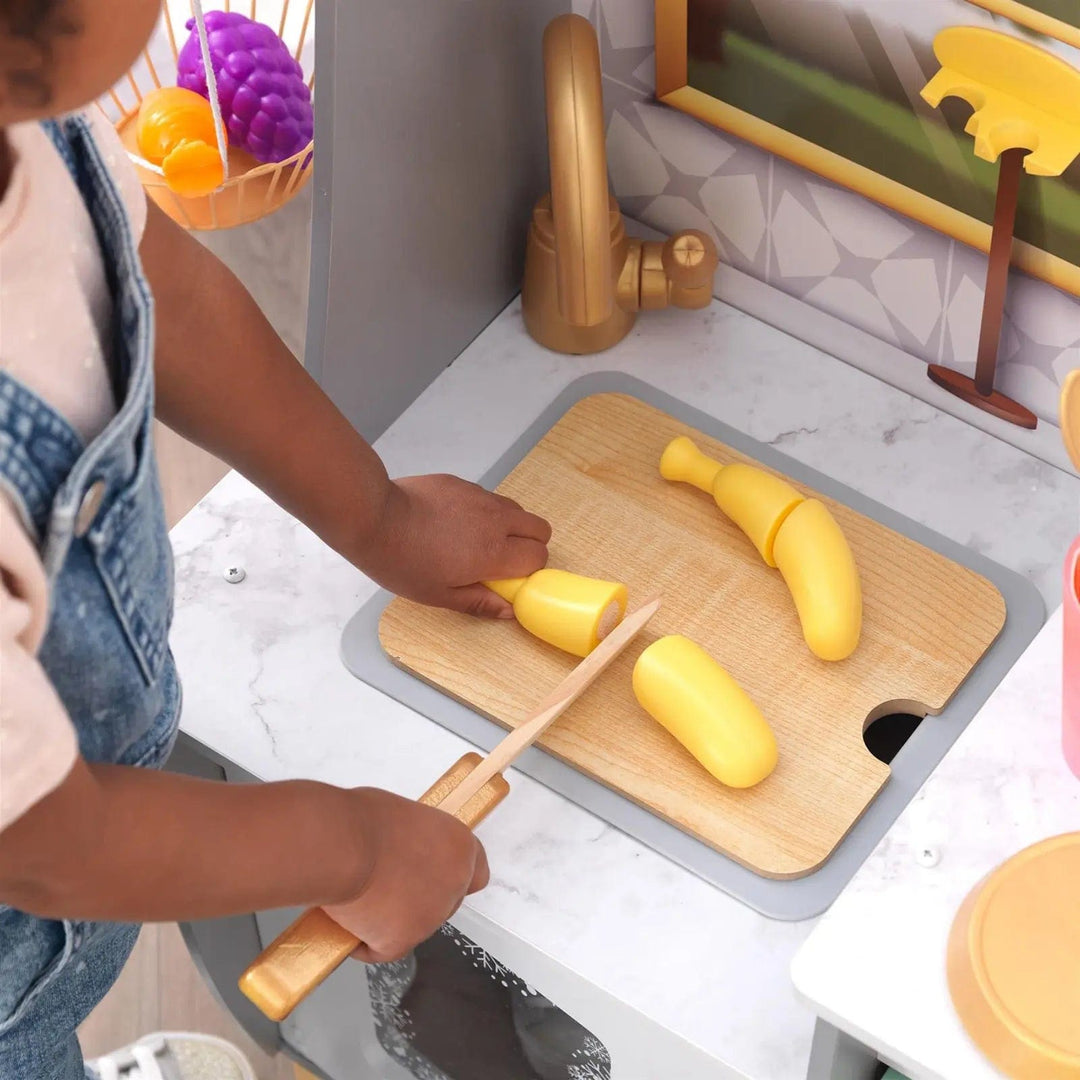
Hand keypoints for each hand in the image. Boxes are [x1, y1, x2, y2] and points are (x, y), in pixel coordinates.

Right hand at [325, 788, 488, 962]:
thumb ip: (414, 841)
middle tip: (386, 889)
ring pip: (412, 928)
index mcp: (459, 845)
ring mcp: (431, 916)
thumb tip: (398, 854)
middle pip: (443, 903)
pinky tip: (348, 921)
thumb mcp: (401, 817)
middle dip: (418, 902)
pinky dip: (364, 940)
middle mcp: (454, 882)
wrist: (343, 846)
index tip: (432, 877)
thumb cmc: (363, 821)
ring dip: (390, 920)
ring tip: (357, 898)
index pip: (475, 872)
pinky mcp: (402, 942)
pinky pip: (381, 948)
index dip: (449, 876)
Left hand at [356, 474, 551, 617]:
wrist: (374, 516)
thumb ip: (479, 602)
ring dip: (509, 526)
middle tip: (504, 559)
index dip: (530, 569)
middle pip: (540, 527)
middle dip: (531, 544)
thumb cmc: (402, 561)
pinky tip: (453, 522)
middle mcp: (495, 520)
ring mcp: (480, 497)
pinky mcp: (462, 483)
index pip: (538, 556)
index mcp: (493, 552)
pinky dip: (484, 511)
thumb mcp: (438, 594)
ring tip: (477, 540)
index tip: (509, 578)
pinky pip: (488, 497)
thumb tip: (508, 610)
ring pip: (515, 509)